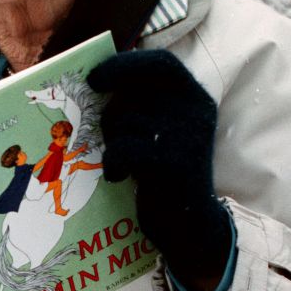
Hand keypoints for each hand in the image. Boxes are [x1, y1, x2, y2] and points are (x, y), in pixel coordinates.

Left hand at [88, 49, 231, 290]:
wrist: (189, 227)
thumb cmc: (163, 175)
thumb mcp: (160, 132)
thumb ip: (141, 106)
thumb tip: (94, 80)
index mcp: (195, 98)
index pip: (162, 63)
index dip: (124, 65)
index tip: (94, 79)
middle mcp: (195, 110)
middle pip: (135, 91)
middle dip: (111, 113)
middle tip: (103, 132)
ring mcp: (187, 135)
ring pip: (124, 122)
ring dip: (112, 143)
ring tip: (123, 164)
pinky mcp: (173, 163)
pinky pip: (122, 149)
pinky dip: (113, 164)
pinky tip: (120, 177)